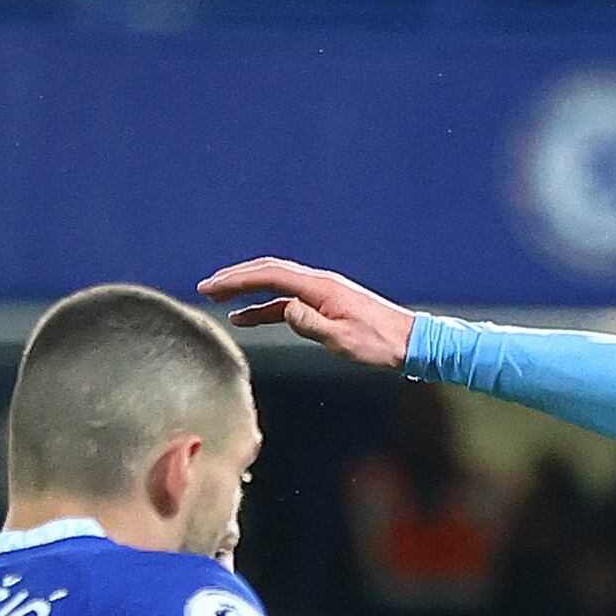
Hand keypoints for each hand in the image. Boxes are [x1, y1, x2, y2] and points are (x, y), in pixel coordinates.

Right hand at [198, 257, 415, 368]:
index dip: (238, 279)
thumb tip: (285, 310)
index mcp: (320, 288)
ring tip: (218, 298)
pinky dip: (262, 308)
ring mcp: (320, 293)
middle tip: (206, 287)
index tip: (212, 286)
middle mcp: (318, 284)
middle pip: (268, 272)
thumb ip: (312, 324)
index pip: (270, 276)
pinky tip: (244, 318)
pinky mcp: (323, 306)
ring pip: (274, 285)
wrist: (409, 342)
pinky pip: (285, 301)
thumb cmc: (379, 343)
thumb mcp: (344, 339)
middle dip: (235, 278)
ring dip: (246, 290)